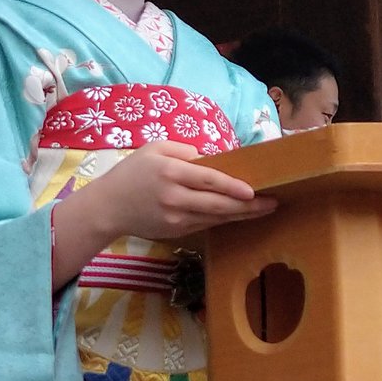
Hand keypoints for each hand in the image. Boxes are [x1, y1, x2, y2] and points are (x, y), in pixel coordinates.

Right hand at [97, 141, 277, 239]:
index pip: (208, 180)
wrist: (108, 207)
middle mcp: (174, 197)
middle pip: (218, 203)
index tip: (254, 191)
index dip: (233, 187)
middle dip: (248, 206)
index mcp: (170, 171)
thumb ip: (185, 150)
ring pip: (215, 217)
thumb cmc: (132, 172)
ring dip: (241, 215)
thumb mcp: (155, 149)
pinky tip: (239, 215)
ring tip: (265, 210)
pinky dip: (224, 220)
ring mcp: (176, 218)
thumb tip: (214, 160)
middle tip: (273, 203)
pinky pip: (206, 224)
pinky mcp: (176, 231)